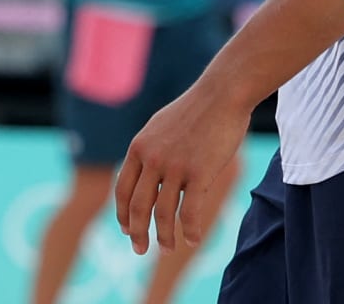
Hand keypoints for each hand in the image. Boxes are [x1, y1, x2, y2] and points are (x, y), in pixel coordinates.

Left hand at [116, 80, 248, 254]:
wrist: (221, 94)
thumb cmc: (195, 110)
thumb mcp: (160, 126)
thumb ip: (149, 149)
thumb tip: (144, 172)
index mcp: (139, 147)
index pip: (122, 189)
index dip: (122, 214)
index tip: (126, 230)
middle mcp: (152, 159)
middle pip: (138, 206)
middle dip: (137, 232)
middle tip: (139, 250)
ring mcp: (175, 166)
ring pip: (164, 214)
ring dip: (164, 237)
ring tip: (167, 250)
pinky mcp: (200, 173)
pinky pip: (191, 212)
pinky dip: (191, 230)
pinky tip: (193, 240)